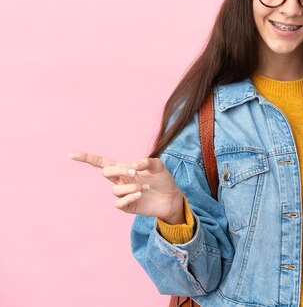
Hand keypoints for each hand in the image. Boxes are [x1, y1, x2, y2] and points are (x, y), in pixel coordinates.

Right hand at [69, 152, 184, 223]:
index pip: (101, 163)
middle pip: (106, 172)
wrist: (172, 198)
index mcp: (124, 169)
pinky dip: (128, 197)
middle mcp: (121, 181)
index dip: (86, 158)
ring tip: (144, 186)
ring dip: (130, 186)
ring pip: (115, 190)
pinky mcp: (127, 206)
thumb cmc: (164, 180)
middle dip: (118, 170)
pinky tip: (139, 193)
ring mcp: (123, 194)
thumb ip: (147, 162)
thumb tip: (135, 164)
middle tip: (135, 172)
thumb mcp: (159, 166)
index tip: (71, 155)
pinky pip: (119, 203)